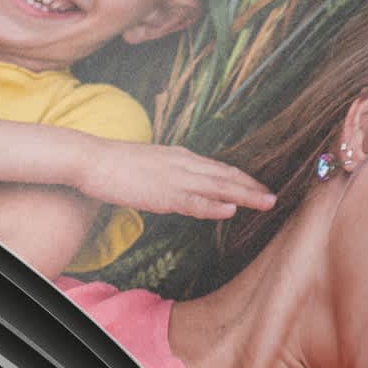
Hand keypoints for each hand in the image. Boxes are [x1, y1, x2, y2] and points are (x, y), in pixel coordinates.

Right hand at [77, 140, 275, 218]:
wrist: (90, 158)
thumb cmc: (119, 164)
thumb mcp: (156, 164)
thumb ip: (177, 172)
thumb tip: (194, 184)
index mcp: (183, 157)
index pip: (222, 168)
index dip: (245, 179)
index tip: (263, 187)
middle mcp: (185, 164)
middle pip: (227, 176)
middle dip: (253, 187)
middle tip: (276, 197)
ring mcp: (175, 178)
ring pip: (218, 187)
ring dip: (244, 195)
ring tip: (267, 203)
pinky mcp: (161, 193)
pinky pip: (192, 201)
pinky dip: (212, 206)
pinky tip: (230, 210)